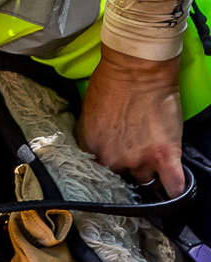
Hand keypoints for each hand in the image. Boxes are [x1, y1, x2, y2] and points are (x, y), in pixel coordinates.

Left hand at [77, 43, 184, 194]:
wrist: (136, 70)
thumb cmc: (109, 82)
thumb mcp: (88, 112)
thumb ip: (92, 136)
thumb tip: (98, 150)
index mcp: (90, 147)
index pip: (94, 171)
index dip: (103, 169)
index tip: (108, 168)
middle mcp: (112, 158)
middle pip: (119, 177)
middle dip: (124, 170)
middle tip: (130, 160)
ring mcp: (140, 158)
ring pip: (144, 180)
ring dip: (148, 174)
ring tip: (151, 166)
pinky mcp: (165, 155)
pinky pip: (173, 184)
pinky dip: (174, 190)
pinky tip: (173, 191)